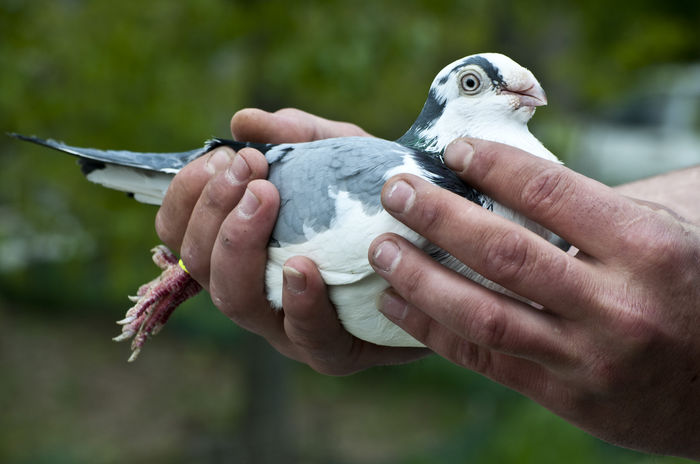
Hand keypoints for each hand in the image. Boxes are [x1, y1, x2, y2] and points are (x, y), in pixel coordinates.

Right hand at [155, 108, 427, 374]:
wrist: (438, 245)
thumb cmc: (375, 201)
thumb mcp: (341, 157)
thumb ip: (298, 138)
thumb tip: (243, 121)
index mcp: (241, 249)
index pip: (181, 231)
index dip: (186, 194)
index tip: (224, 155)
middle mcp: (255, 290)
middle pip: (200, 263)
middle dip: (213, 209)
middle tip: (249, 167)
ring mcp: (288, 325)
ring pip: (236, 301)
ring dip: (240, 244)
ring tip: (266, 198)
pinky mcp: (334, 351)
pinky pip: (305, 336)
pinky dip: (299, 301)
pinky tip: (304, 267)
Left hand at [368, 138, 699, 457]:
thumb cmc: (689, 290)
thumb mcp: (661, 234)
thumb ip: (592, 211)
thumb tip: (504, 176)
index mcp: (645, 249)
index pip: (552, 194)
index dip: (493, 165)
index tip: (452, 150)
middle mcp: (615, 306)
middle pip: (505, 254)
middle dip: (438, 218)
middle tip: (394, 192)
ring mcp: (587, 359)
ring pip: (484, 315)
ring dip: (421, 279)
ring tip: (382, 250)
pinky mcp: (566, 397)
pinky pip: (486, 360)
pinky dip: (435, 330)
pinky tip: (398, 305)